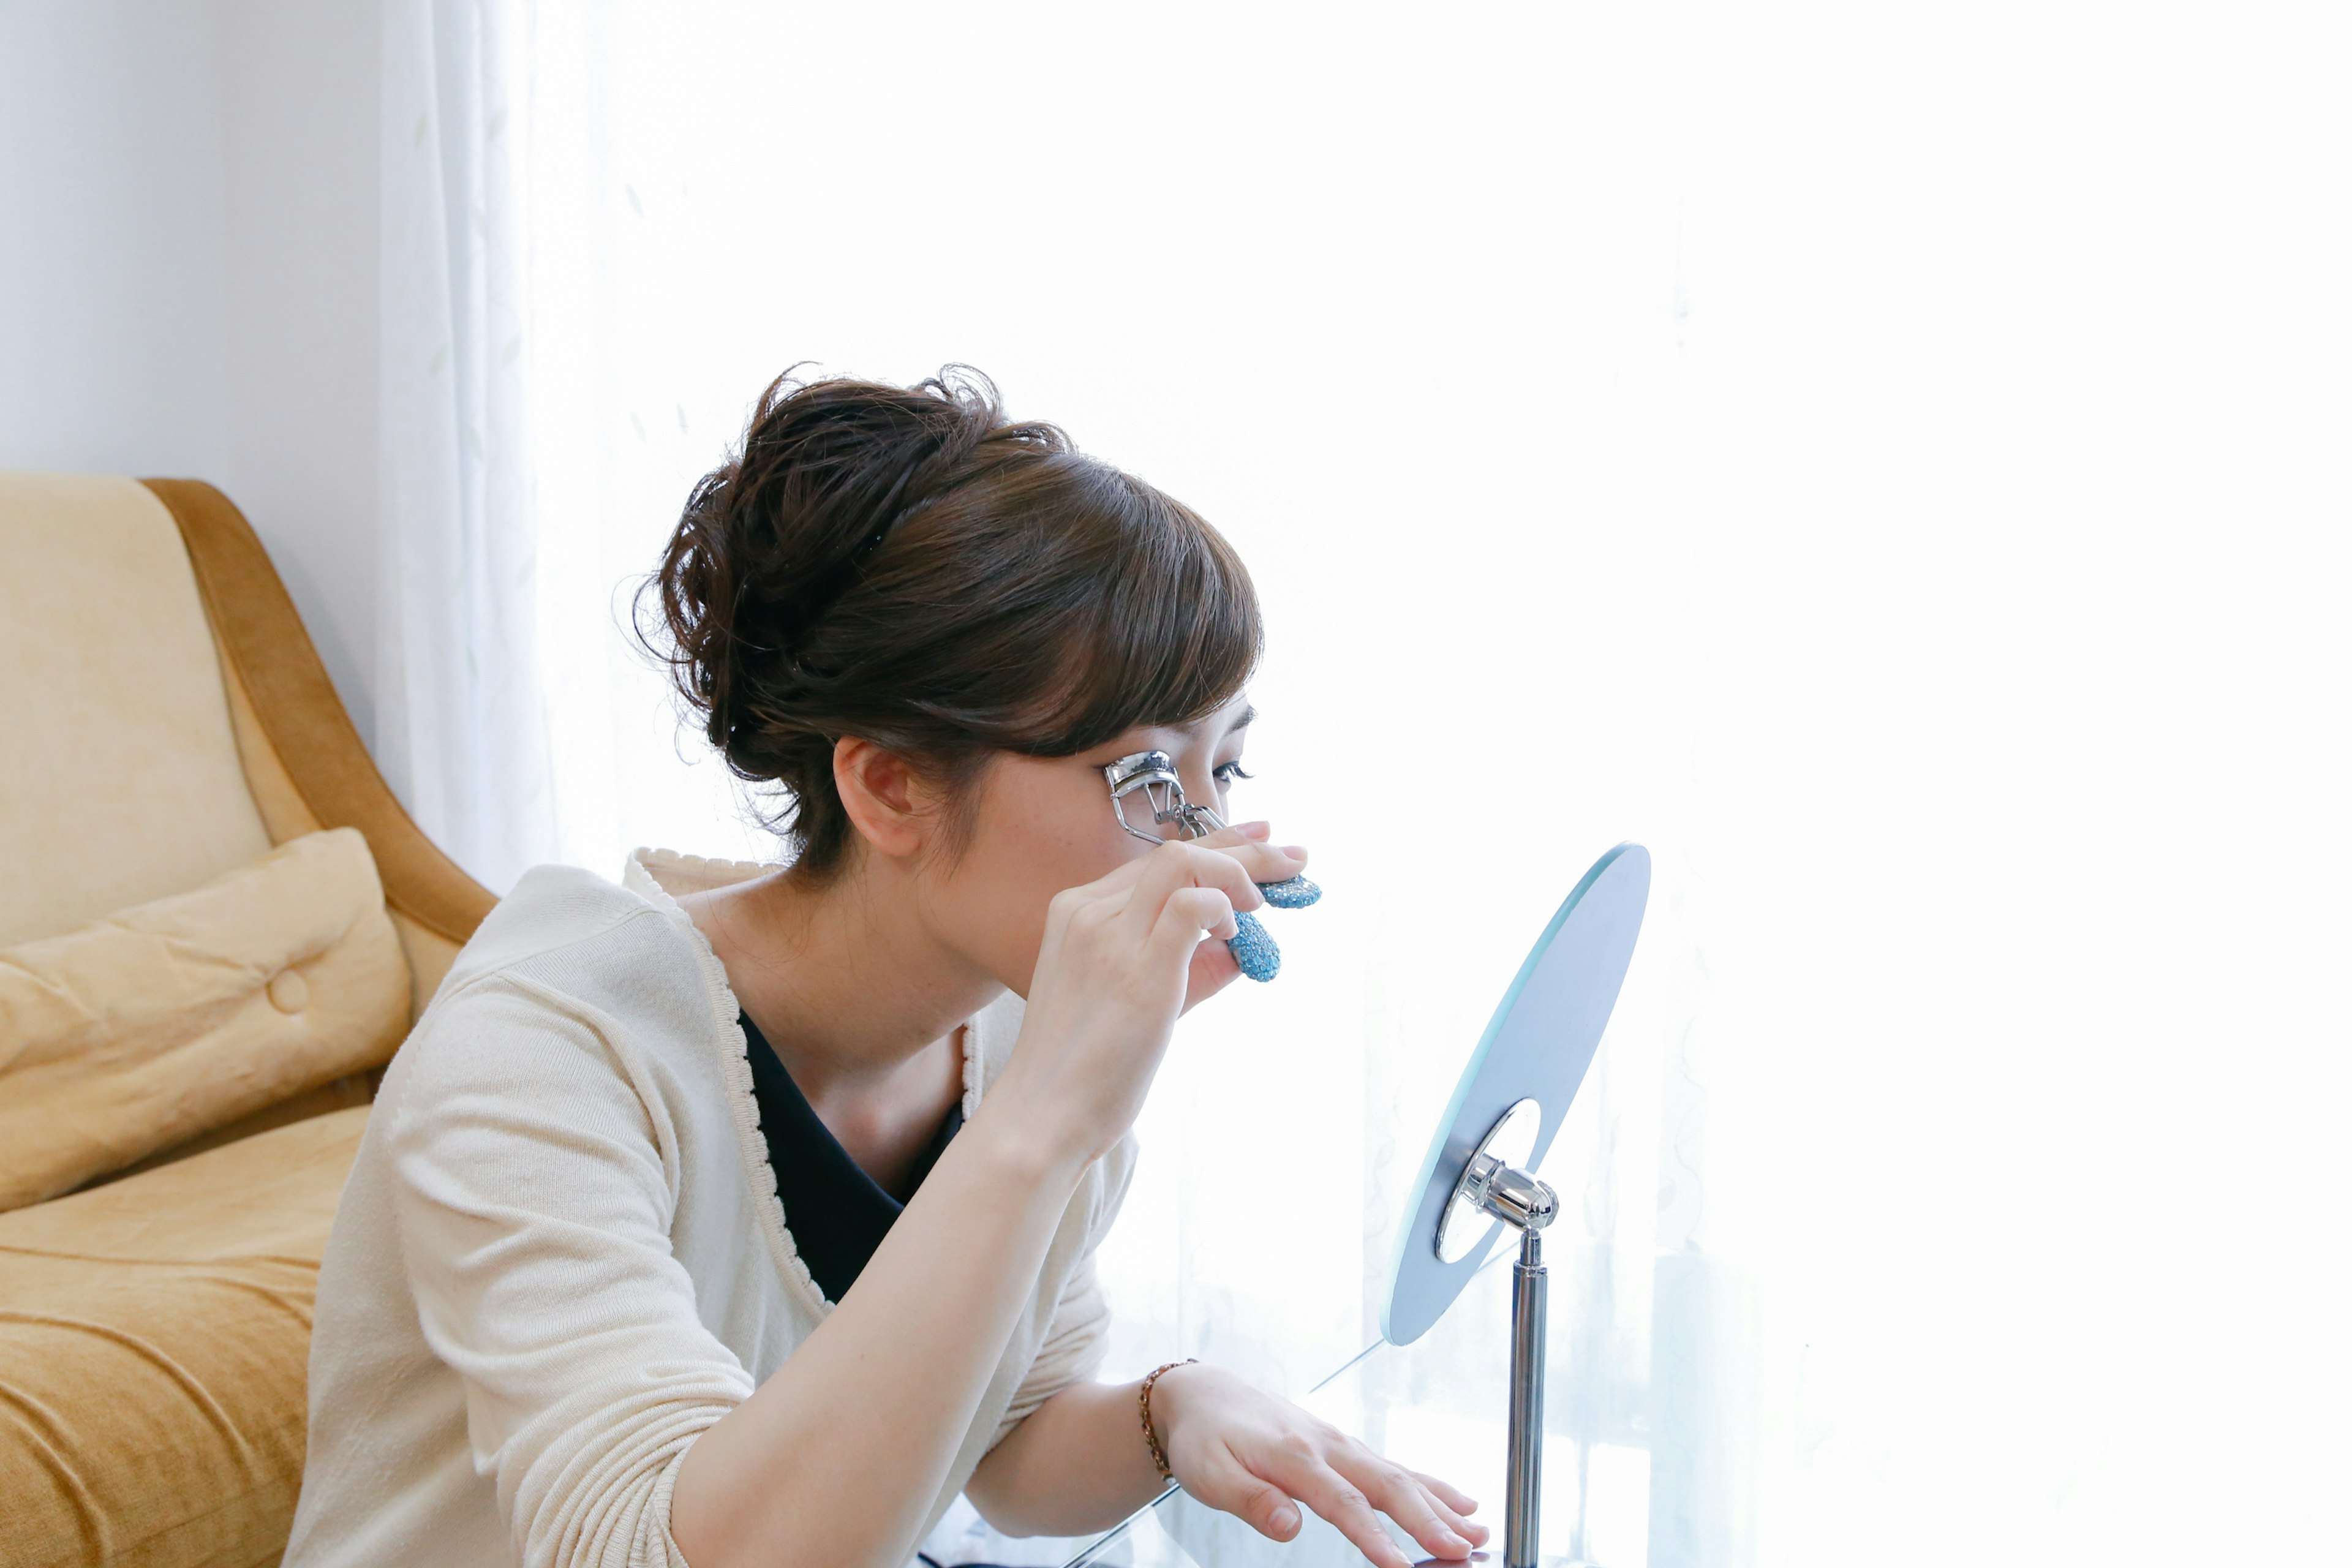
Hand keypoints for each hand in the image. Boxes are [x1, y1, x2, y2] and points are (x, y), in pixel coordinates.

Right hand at [990, 833, 1305, 1165]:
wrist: (1042, 1114)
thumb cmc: (1083, 1066)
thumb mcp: (1126, 996)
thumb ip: (1181, 964)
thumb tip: (1240, 948)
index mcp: (1078, 912)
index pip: (1157, 860)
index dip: (1216, 845)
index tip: (1258, 840)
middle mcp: (1090, 913)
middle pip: (1177, 852)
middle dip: (1245, 849)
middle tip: (1293, 857)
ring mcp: (1110, 938)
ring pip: (1184, 864)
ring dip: (1240, 872)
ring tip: (1264, 903)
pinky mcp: (1139, 970)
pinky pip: (1192, 906)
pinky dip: (1224, 908)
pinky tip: (1234, 935)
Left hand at [1154, 1364, 1487, 1567]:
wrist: (1207, 1395)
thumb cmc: (1207, 1439)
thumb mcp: (1210, 1473)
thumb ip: (1250, 1499)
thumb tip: (1289, 1526)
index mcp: (1293, 1455)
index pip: (1341, 1501)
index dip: (1373, 1535)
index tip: (1401, 1566)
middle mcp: (1327, 1446)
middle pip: (1385, 1484)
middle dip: (1427, 1519)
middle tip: (1463, 1551)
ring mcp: (1341, 1444)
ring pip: (1398, 1474)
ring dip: (1440, 1504)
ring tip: (1478, 1531)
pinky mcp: (1346, 1448)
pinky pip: (1394, 1467)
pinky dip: (1431, 1485)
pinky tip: (1461, 1503)